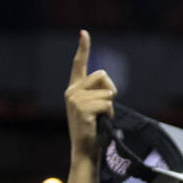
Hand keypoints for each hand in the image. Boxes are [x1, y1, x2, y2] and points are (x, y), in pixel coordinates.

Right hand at [64, 30, 116, 159]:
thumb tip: (109, 86)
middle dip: (110, 90)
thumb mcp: (93, 107)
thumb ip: (97, 93)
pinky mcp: (82, 109)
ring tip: (100, 118)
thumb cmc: (93, 129)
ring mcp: (75, 99)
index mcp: (74, 88)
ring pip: (107, 91)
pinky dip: (109, 113)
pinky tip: (99, 122)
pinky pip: (107, 103)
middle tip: (104, 108)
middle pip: (102, 75)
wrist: (85, 149)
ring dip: (110, 105)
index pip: (79, 64)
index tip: (84, 33)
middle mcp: (71, 91)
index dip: (83, 48)